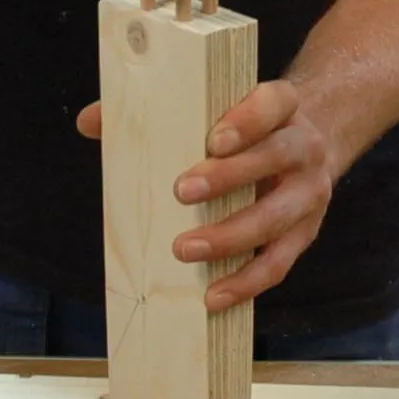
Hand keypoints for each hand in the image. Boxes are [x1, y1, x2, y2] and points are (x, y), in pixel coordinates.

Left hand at [74, 79, 341, 310]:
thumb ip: (153, 111)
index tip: (213, 140)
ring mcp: (309, 193)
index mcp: (283, 106)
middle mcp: (305, 147)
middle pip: (275, 158)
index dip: (248, 121)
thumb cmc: (243, 129)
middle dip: (230, 177)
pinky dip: (245, 283)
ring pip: (276, 217)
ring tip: (185, 249)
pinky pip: (278, 263)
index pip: (273, 103)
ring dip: (231, 237)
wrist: (303, 146)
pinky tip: (212, 295)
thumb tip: (89, 122)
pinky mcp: (304, 234)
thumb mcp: (213, 109)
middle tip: (182, 192)